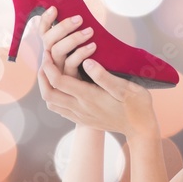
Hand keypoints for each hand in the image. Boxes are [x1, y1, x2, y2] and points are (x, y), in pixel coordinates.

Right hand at [37, 5, 96, 80]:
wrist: (98, 93)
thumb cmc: (91, 66)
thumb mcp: (82, 49)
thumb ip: (77, 35)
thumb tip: (82, 16)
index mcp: (52, 50)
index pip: (43, 32)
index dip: (46, 20)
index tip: (54, 8)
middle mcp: (52, 60)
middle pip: (48, 41)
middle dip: (62, 27)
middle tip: (79, 19)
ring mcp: (59, 71)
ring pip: (57, 51)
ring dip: (73, 39)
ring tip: (89, 31)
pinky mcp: (69, 80)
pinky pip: (71, 64)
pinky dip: (81, 53)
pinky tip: (93, 47)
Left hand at [37, 14, 158, 138]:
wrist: (140, 128)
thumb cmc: (136, 105)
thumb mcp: (125, 87)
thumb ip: (103, 76)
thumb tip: (86, 62)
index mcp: (89, 97)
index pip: (59, 82)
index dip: (49, 67)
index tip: (48, 53)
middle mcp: (80, 108)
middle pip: (49, 94)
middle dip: (42, 76)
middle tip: (45, 61)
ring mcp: (80, 116)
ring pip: (51, 103)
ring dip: (46, 87)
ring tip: (49, 71)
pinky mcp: (82, 120)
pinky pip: (60, 110)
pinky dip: (54, 96)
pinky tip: (61, 86)